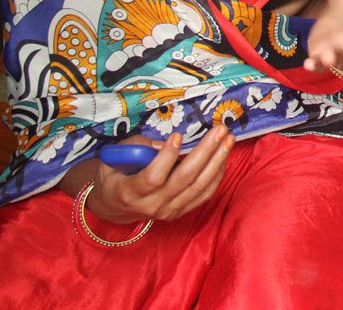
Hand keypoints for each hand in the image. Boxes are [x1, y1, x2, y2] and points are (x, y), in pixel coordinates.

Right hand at [84, 125, 233, 224]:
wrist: (115, 207)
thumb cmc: (115, 175)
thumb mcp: (114, 158)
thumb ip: (136, 147)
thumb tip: (164, 144)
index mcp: (130, 192)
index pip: (153, 178)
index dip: (166, 157)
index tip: (178, 135)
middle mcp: (151, 205)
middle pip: (183, 180)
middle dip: (205, 152)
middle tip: (219, 130)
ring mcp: (168, 211)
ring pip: (198, 187)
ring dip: (217, 161)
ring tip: (228, 139)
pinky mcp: (181, 212)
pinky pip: (204, 194)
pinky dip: (217, 174)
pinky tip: (223, 156)